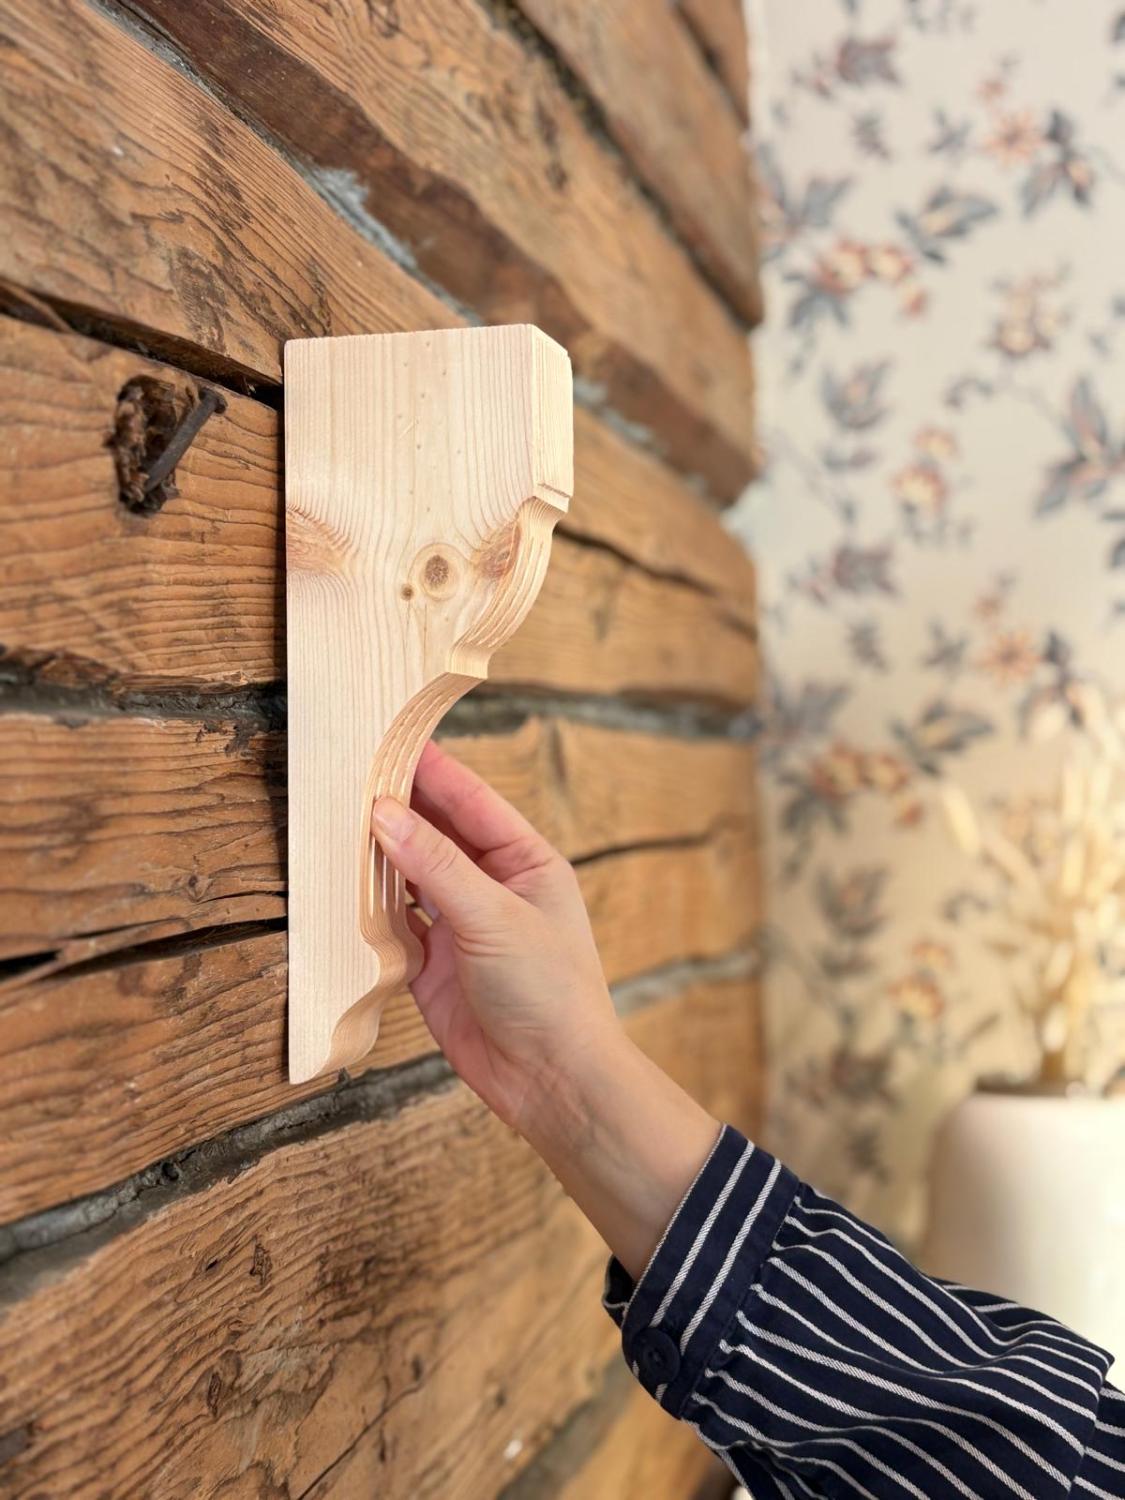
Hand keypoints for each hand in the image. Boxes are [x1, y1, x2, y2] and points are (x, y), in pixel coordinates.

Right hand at [372, 740, 720, 1279]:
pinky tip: (341, 884)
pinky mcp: (432, 965)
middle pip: (435, 833)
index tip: (386, 739)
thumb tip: (383, 813)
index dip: (430, 769)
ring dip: (377, 855)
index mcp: (527, 862)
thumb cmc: (551, 993)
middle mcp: (493, 887)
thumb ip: (436, 866)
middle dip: (396, 807)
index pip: (471, 800)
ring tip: (332, 820)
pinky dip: (368, 907)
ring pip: (409, 876)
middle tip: (346, 774)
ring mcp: (460, 926)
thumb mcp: (494, 918)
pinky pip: (393, 923)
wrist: (551, 1082)